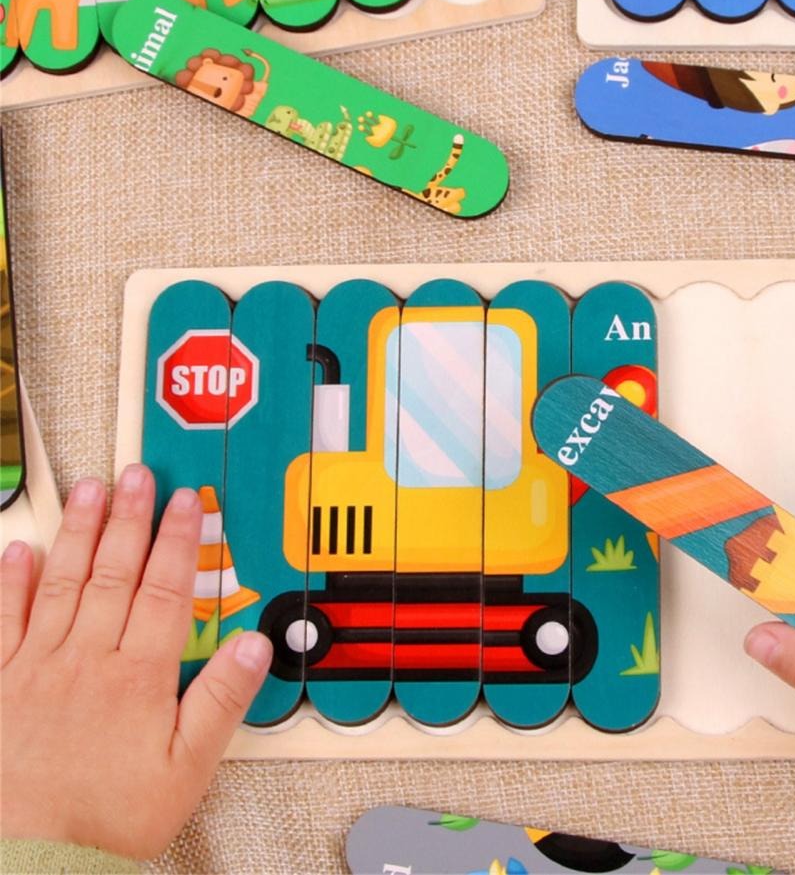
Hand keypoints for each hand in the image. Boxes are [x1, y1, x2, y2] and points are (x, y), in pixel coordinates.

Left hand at [1, 466, 271, 857]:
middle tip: (137, 475)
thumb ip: (221, 700)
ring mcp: (36, 668)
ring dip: (78, 533)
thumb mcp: (186, 769)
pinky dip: (11, 584)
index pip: (163, 588)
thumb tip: (254, 644)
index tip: (185, 502)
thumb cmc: (110, 817)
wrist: (32, 860)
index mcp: (136, 676)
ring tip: (90, 491)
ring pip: (62, 584)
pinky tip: (21, 551)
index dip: (176, 540)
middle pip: (113, 573)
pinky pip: (3, 623)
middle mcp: (86, 660)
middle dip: (128, 518)